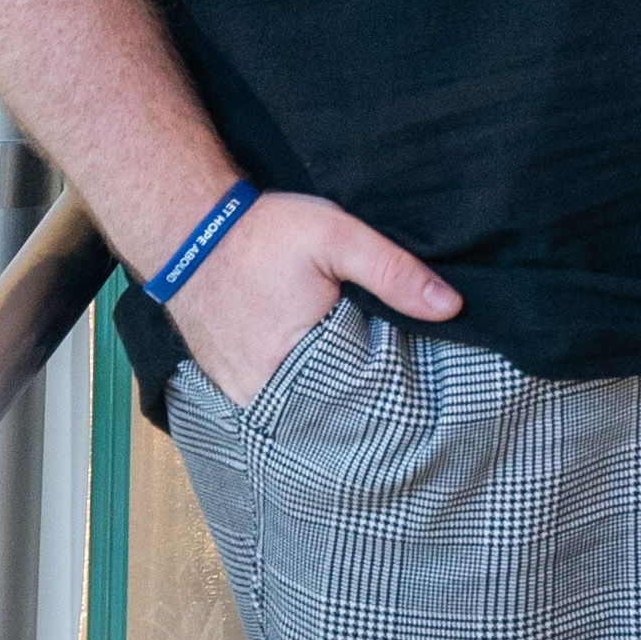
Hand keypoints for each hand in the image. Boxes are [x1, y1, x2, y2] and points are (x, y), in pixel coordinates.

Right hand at [159, 188, 460, 409]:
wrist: (189, 230)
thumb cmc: (263, 233)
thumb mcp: (338, 238)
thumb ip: (394, 272)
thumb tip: (451, 307)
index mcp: (294, 362)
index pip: (361, 394)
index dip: (393, 386)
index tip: (419, 378)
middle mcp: (262, 390)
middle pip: (331, 409)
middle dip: (361, 396)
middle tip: (396, 383)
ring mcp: (240, 392)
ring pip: (301, 409)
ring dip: (328, 396)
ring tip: (358, 377)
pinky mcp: (228, 385)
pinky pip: (274, 401)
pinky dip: (298, 391)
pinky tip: (319, 375)